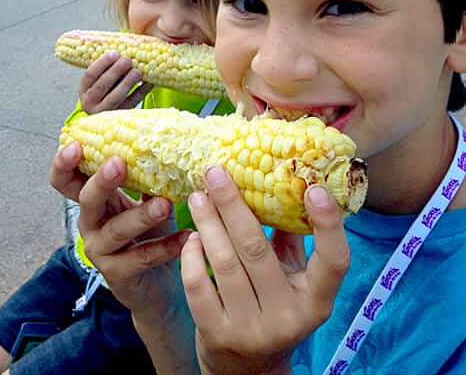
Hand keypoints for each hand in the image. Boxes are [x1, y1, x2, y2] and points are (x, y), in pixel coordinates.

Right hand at [77, 155, 190, 321]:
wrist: (158, 285)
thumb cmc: (151, 234)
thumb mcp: (148, 199)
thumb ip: (148, 175)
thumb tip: (164, 142)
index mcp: (95, 201)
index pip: (66, 181)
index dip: (64, 164)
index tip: (76, 146)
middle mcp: (91, 224)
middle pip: (86, 199)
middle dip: (101, 181)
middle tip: (119, 163)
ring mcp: (100, 251)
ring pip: (116, 230)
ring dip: (141, 215)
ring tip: (165, 204)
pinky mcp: (117, 274)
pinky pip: (141, 257)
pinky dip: (166, 246)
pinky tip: (187, 236)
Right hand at [78, 51, 152, 113]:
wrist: (108, 119)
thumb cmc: (106, 92)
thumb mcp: (100, 82)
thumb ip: (107, 69)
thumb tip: (123, 50)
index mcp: (84, 91)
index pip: (90, 75)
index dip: (102, 63)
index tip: (114, 53)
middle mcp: (90, 104)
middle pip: (102, 85)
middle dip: (115, 71)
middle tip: (127, 60)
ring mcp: (104, 113)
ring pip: (115, 97)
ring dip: (127, 83)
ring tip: (137, 72)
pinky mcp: (119, 117)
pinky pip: (131, 104)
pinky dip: (140, 92)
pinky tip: (148, 83)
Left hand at [181, 166, 349, 374]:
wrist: (248, 368)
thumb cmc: (273, 305)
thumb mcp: (292, 277)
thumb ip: (291, 238)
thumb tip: (282, 182)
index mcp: (317, 300)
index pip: (334, 262)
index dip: (328, 225)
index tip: (315, 187)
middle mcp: (289, 317)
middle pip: (258, 249)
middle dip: (232, 204)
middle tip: (215, 172)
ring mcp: (253, 329)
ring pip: (225, 262)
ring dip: (208, 223)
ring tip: (198, 196)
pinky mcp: (218, 335)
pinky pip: (199, 285)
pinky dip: (191, 256)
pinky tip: (192, 236)